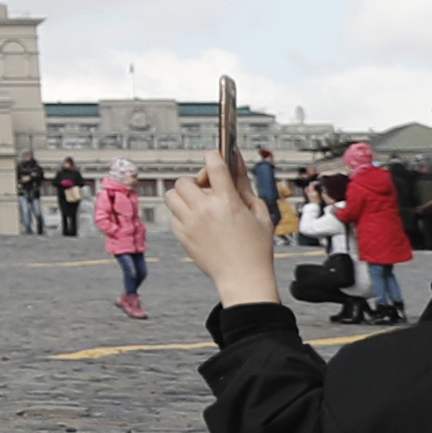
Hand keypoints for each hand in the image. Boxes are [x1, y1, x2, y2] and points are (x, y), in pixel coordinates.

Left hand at [164, 151, 277, 312]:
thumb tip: (237, 164)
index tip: (214, 155)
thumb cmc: (256, 248)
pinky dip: (181, 214)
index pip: (214, 166)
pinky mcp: (182, 235)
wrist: (243, 277)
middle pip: (184, 180)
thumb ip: (246, 187)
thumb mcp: (260, 213)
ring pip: (171, 195)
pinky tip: (196, 221)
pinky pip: (172, 215)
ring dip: (183, 196)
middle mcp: (204, 210)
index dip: (213, 156)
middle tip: (206, 189)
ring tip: (197, 204)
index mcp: (227, 201)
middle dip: (195, 181)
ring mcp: (190, 223)